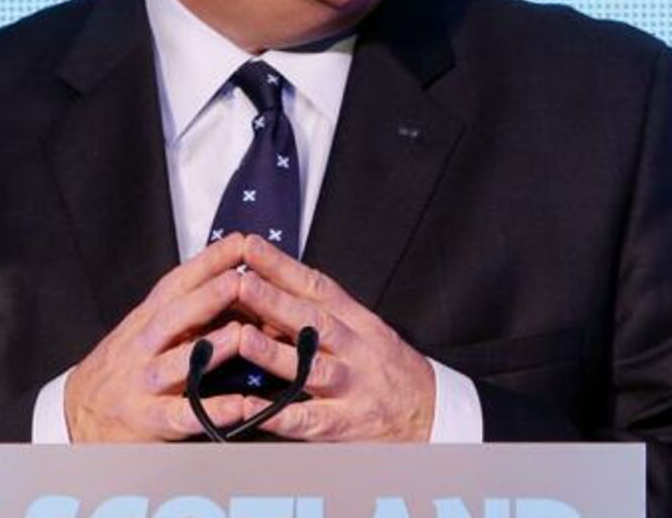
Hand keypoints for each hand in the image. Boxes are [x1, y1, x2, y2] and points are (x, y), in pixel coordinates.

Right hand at [63, 234, 248, 440]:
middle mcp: (143, 347)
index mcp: (145, 321)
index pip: (176, 285)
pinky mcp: (149, 421)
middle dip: (206, 297)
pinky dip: (211, 411)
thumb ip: (182, 312)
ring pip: (176, 363)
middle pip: (173, 317)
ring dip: (209, 348)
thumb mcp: (142, 332)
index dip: (206, 263)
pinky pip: (182, 416)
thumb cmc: (120, 368)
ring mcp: (144, 384)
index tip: (239, 243)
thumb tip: (233, 286)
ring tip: (241, 335)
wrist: (75, 417)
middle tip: (239, 280)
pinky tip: (239, 407)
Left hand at [235, 236, 435, 441]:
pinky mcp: (344, 425)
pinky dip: (277, 414)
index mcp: (356, 321)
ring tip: (243, 338)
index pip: (317, 287)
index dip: (283, 266)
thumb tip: (267, 292)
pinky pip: (308, 420)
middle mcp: (355, 350)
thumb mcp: (363, 329)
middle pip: (313, 321)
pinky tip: (250, 407)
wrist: (431, 414)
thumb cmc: (388, 367)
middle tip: (240, 283)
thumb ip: (319, 313)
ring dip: (275, 354)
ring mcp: (351, 388)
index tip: (251, 247)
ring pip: (311, 369)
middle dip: (275, 301)